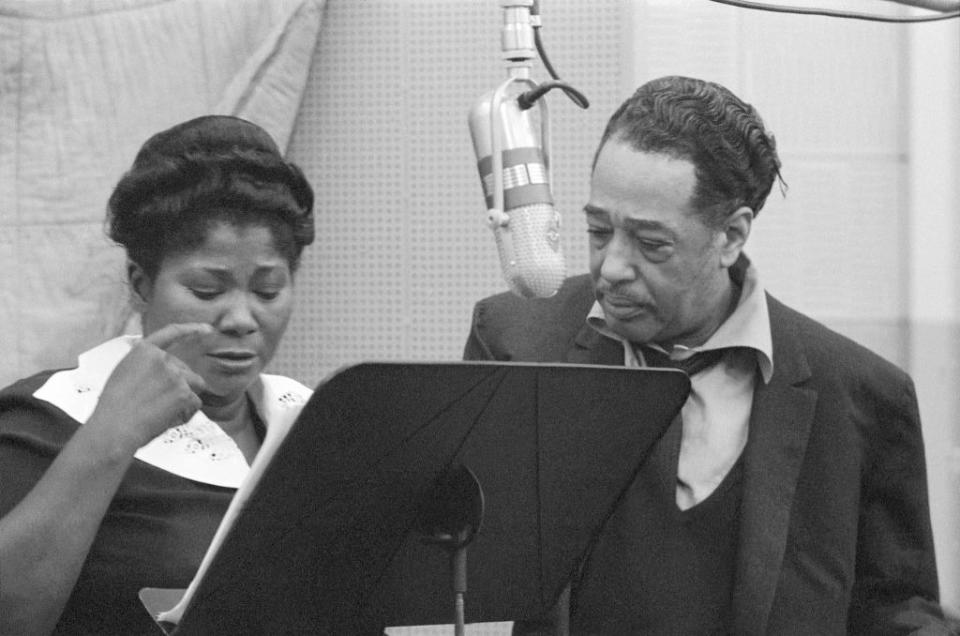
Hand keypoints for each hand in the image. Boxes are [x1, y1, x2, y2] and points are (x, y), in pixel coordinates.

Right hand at [86, 323, 212, 456]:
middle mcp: (162, 359)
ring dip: (186, 398)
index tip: (208, 329)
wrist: (113, 428)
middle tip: (159, 406)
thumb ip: (144, 364)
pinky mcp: (184, 393)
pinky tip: (166, 420)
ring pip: (196, 385)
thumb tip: (161, 362)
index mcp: (144, 351)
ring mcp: (175, 375)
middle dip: (181, 387)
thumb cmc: (113, 408)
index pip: (171, 333)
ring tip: (164, 412)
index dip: (192, 329)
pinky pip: (195, 404)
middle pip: (186, 370)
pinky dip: (185, 414)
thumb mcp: (123, 373)